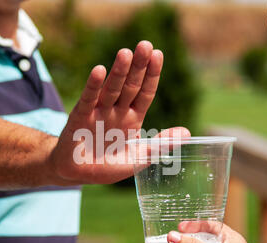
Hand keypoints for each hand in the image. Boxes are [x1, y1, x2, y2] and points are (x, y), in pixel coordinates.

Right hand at [51, 40, 189, 183]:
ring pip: (111, 89)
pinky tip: (99, 71)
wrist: (78, 173)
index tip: (158, 55)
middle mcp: (117, 111)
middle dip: (138, 67)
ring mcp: (99, 112)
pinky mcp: (80, 117)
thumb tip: (188, 133)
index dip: (152, 75)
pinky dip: (94, 86)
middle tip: (145, 45)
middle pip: (130, 86)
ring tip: (126, 53)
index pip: (145, 93)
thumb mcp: (138, 158)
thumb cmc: (107, 166)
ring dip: (119, 72)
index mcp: (132, 118)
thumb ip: (160, 145)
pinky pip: (88, 99)